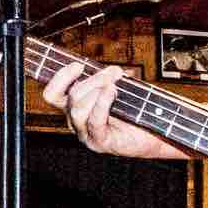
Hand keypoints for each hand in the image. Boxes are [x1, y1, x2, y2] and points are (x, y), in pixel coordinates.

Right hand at [41, 57, 184, 159]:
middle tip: (114, 73)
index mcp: (75, 107)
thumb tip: (111, 71)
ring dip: (97, 90)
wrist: (155, 135)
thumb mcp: (118, 89)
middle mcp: (76, 122)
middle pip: (71, 97)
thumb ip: (108, 80)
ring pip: (78, 108)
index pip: (52, 94)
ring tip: (116, 85)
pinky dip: (102, 103)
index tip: (78, 65)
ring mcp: (86, 134)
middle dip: (93, 80)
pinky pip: (94, 121)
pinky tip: (113, 92)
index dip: (60, 77)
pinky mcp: (100, 142)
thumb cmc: (136, 111)